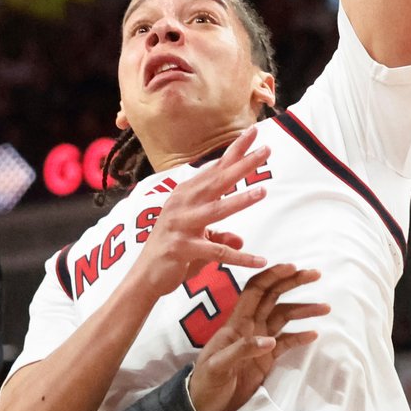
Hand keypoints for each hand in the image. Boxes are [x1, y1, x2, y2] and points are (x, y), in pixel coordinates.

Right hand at [134, 126, 269, 299]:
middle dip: (242, 165)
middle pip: (217, 181)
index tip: (253, 133)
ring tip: (262, 192)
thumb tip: (239, 240)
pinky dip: (240, 257)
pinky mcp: (182, 249)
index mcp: (185, 195)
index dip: (234, 151)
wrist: (145, 277)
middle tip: (266, 149)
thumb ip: (218, 236)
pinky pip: (217, 252)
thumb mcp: (198, 240)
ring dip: (239, 201)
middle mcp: (181, 205)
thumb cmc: (171, 253)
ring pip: (215, 211)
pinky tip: (260, 260)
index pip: (215, 169)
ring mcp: (180, 225)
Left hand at [188, 264, 327, 410]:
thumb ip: (241, 350)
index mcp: (236, 323)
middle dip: (293, 283)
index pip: (255, 291)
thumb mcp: (218, 366)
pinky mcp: (266, 360)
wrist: (204, 407)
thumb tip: (270, 339)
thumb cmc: (205, 383)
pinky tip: (314, 333)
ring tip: (325, 307)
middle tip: (315, 274)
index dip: (272, 276)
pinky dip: (299, 336)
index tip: (293, 267)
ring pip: (283, 317)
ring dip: (303, 309)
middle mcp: (250, 327)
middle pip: (273, 297)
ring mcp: (259, 342)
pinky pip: (286, 343)